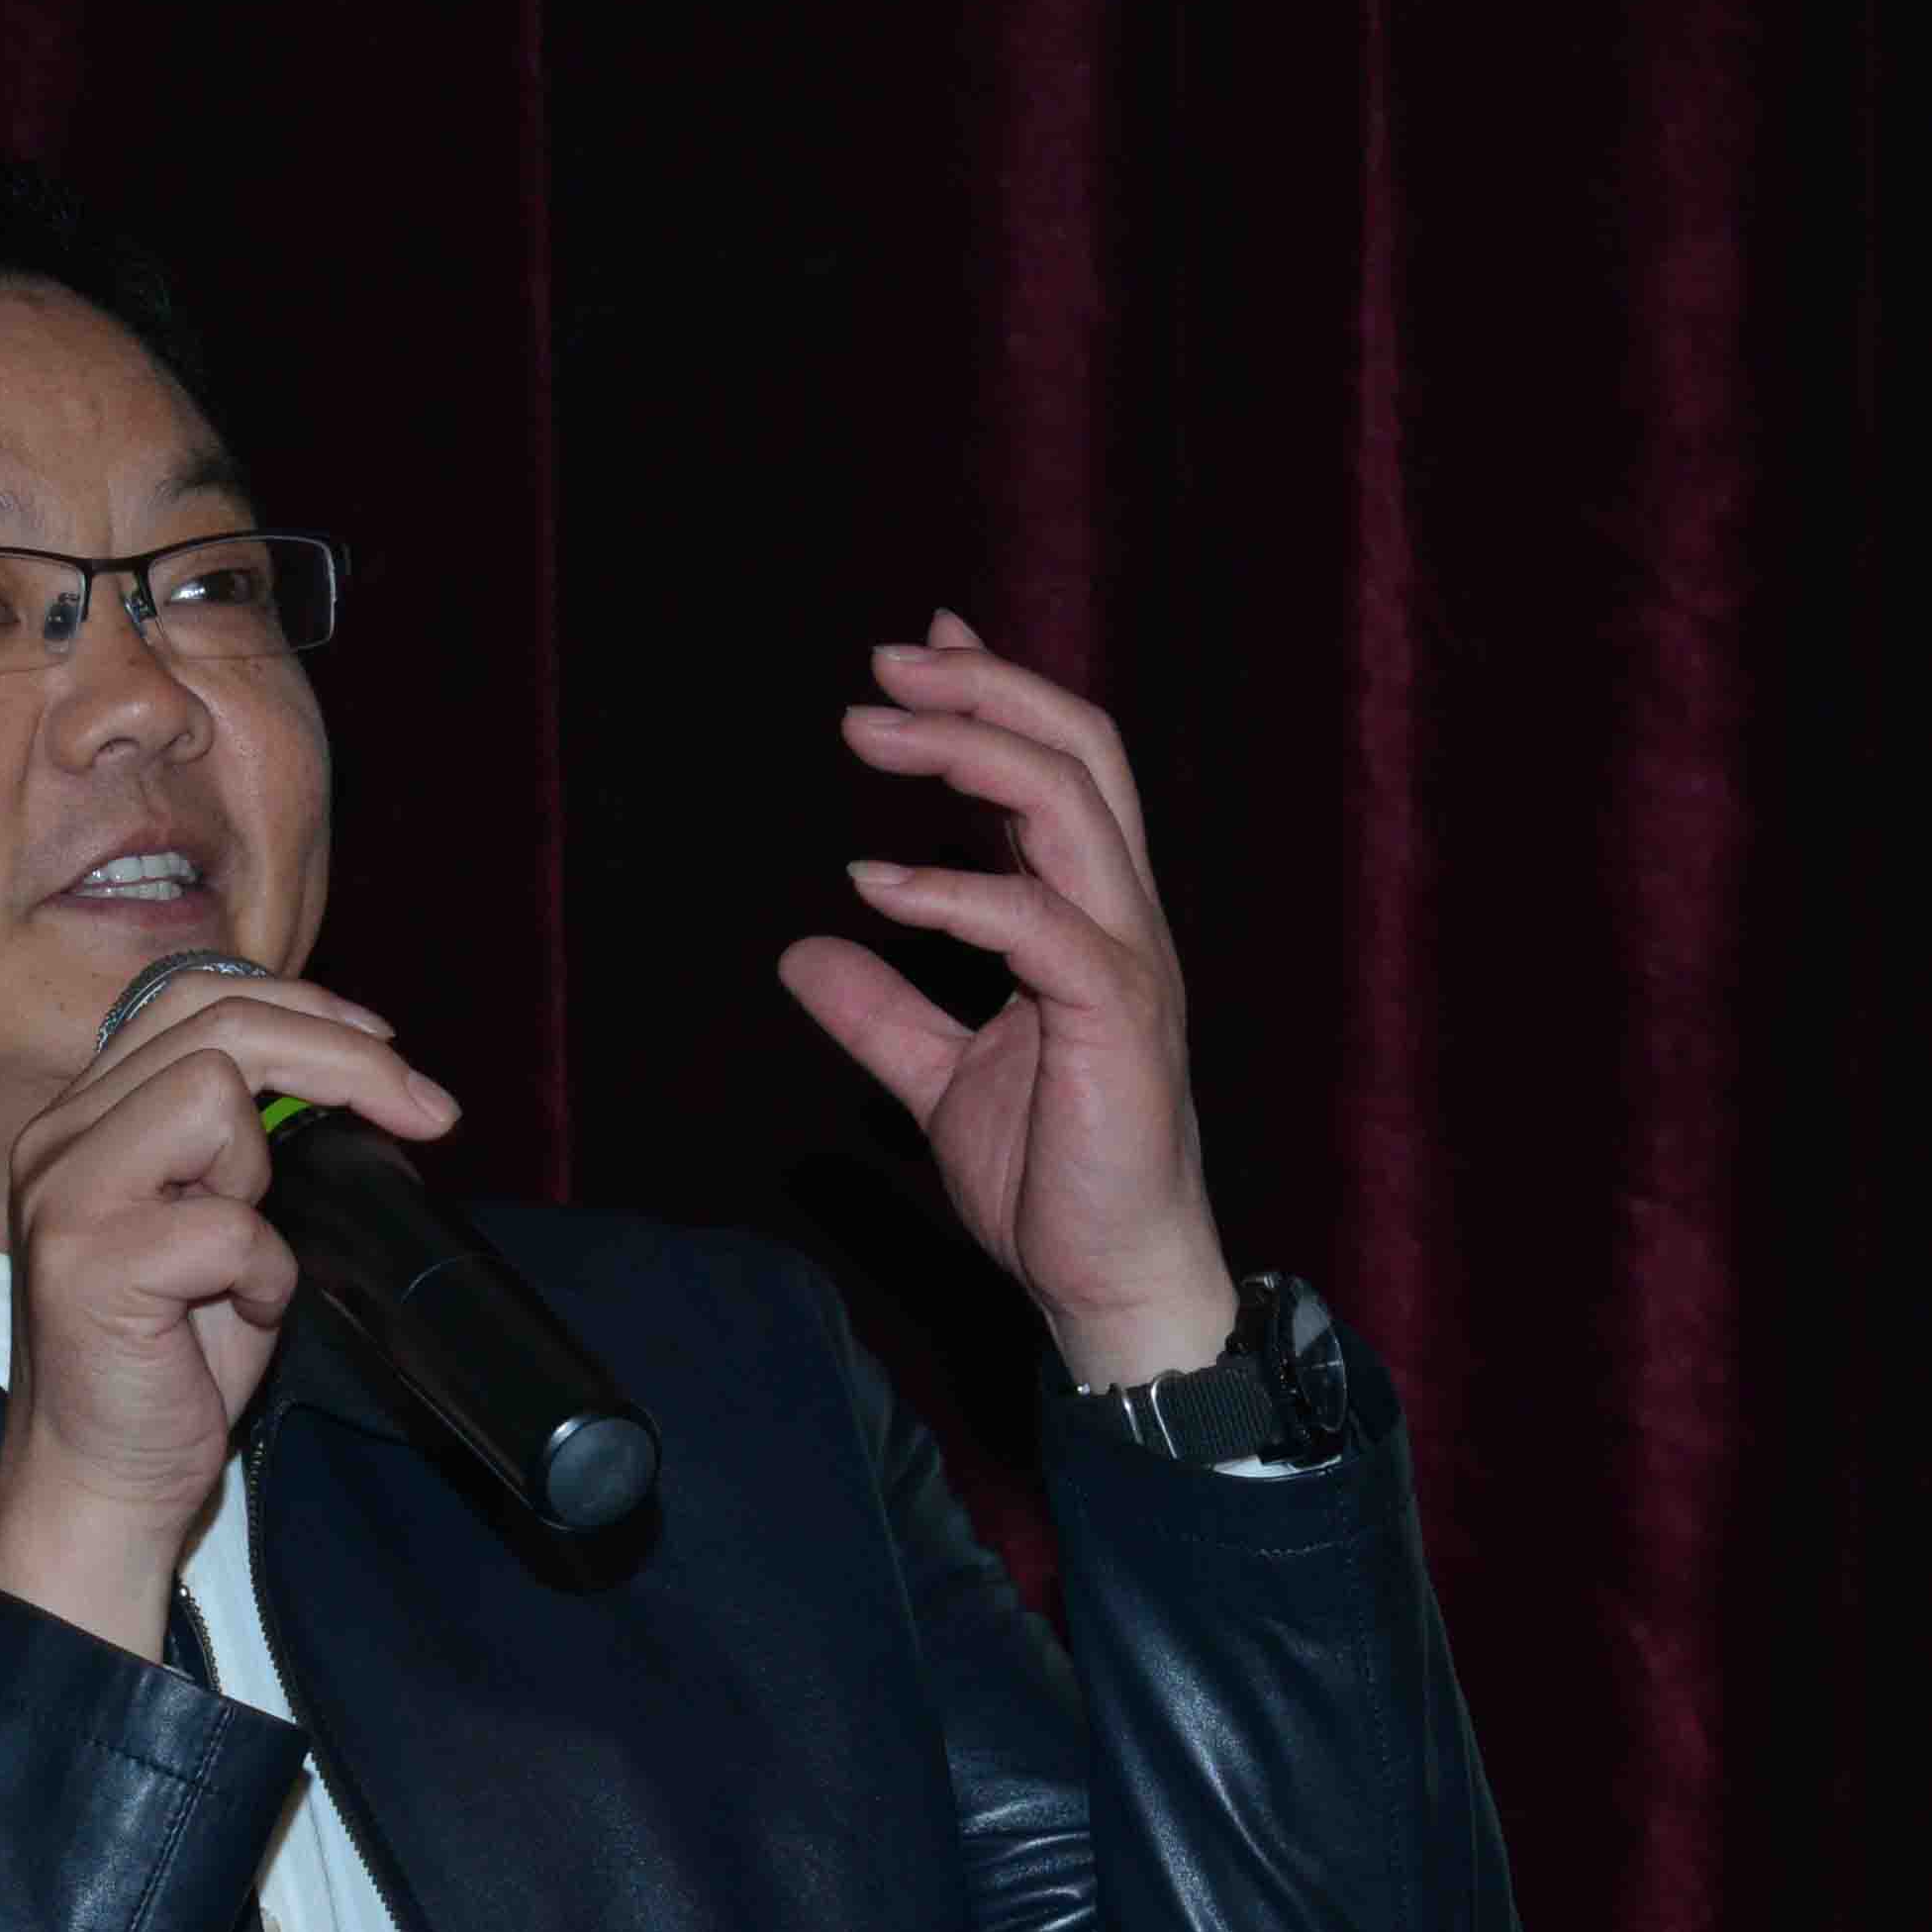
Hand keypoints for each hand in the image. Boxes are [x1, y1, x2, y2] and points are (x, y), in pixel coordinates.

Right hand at [0, 977, 456, 1659]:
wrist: (103, 1481)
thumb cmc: (167, 1363)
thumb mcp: (213, 1225)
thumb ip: (242, 1144)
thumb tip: (353, 1077)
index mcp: (85, 1116)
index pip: (195, 996)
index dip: (306, 1008)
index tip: (389, 1056)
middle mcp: (59, 1138)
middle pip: (218, 1022)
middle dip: (344, 1056)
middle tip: (423, 1112)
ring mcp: (67, 1194)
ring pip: (212, 1093)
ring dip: (269, 1174)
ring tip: (252, 1250)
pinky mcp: (91, 1262)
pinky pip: (230, 1225)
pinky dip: (266, 1274)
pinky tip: (240, 1315)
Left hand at [778, 613, 1239, 1384]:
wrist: (1107, 1283)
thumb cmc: (1051, 1181)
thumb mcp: (940, 1080)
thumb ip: (882, 1012)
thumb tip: (804, 951)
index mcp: (1089, 919)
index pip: (1058, 770)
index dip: (994, 696)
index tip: (920, 649)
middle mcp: (1121, 919)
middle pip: (1078, 752)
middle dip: (982, 690)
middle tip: (881, 665)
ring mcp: (1127, 962)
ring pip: (1070, 806)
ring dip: (966, 750)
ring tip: (867, 730)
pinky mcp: (1115, 1018)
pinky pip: (1039, 925)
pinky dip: (954, 891)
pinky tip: (876, 883)